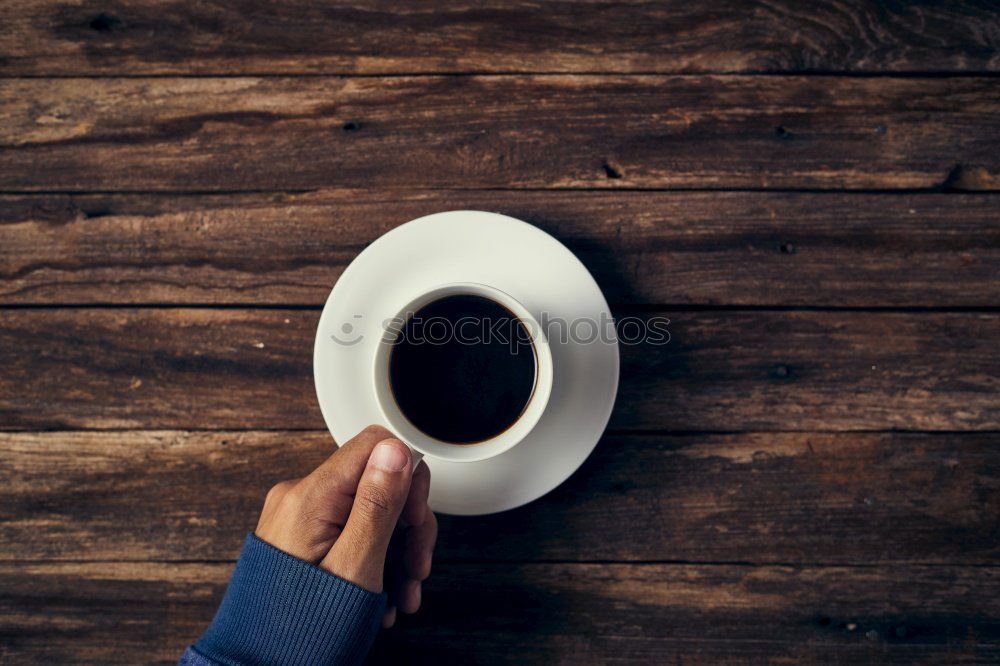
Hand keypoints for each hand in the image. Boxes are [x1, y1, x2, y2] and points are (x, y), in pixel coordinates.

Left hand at [255, 425, 436, 627]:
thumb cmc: (303, 630)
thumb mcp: (356, 566)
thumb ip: (377, 504)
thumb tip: (395, 449)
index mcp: (312, 497)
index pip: (375, 445)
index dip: (409, 476)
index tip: (417, 516)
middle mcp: (300, 498)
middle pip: (376, 481)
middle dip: (408, 524)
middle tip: (417, 566)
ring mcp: (298, 520)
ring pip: (368, 511)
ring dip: (396, 550)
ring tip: (404, 593)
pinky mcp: (300, 539)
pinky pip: (349, 531)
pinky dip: (374, 559)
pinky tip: (385, 594)